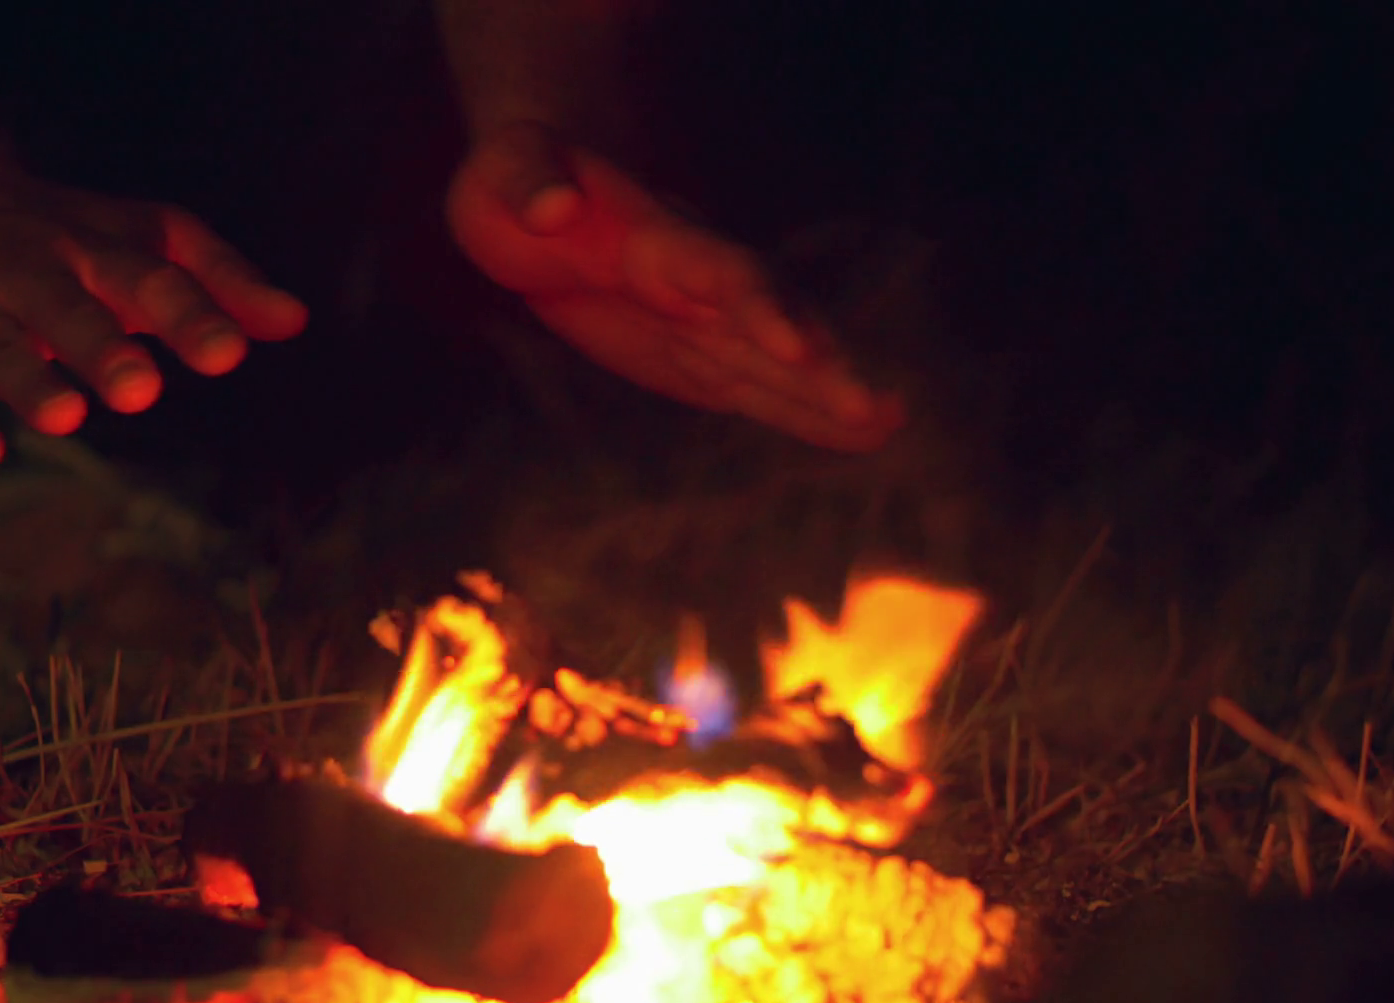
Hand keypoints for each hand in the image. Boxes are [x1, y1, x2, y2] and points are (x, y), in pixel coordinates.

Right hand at [0, 171, 307, 471]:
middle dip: (101, 346)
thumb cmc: (69, 239)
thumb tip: (297, 320)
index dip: (189, 315)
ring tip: (67, 418)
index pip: (147, 278)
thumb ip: (221, 281)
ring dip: (31, 380)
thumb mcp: (146, 241)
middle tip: (140, 389)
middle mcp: (30, 270)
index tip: (229, 352)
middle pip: (67, 306)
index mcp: (95, 247)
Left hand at [446, 122, 902, 451]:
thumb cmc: (518, 177)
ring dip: (828, 397)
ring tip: (891, 429)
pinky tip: (859, 438)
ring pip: (776, 363)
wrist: (540, 192)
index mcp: (654, 238)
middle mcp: (697, 281)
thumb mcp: (502, 172)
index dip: (760, 307)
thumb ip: (526, 183)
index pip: (719, 272)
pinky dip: (804, 414)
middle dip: (823, 368)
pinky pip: (758, 389)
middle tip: (882, 410)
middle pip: (772, 323)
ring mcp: (704, 319)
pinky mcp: (697, 355)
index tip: (798, 349)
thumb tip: (552, 208)